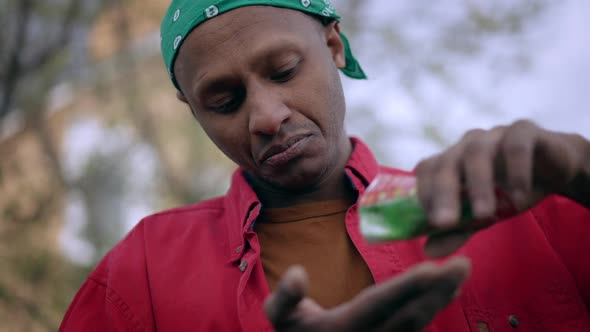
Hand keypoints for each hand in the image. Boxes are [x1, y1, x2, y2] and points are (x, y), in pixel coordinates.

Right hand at [264, 257, 469, 331]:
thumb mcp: (281, 318)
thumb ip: (284, 297)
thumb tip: (298, 273)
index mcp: (345, 328)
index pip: (380, 304)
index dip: (407, 287)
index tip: (433, 267)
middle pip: (410, 316)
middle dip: (438, 289)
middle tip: (464, 263)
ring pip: (419, 324)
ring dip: (441, 298)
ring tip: (460, 272)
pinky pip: (416, 328)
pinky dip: (433, 308)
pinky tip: (447, 291)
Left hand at [415, 120, 589, 256]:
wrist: (556, 168)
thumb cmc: (509, 191)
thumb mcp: (483, 215)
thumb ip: (457, 231)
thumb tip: (429, 252)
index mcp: (452, 160)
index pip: (427, 169)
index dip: (423, 193)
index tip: (428, 223)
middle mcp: (467, 144)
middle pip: (447, 162)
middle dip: (443, 194)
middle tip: (445, 224)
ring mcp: (494, 134)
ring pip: (477, 153)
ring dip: (479, 185)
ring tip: (485, 215)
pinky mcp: (524, 130)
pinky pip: (516, 146)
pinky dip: (516, 172)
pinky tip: (519, 199)